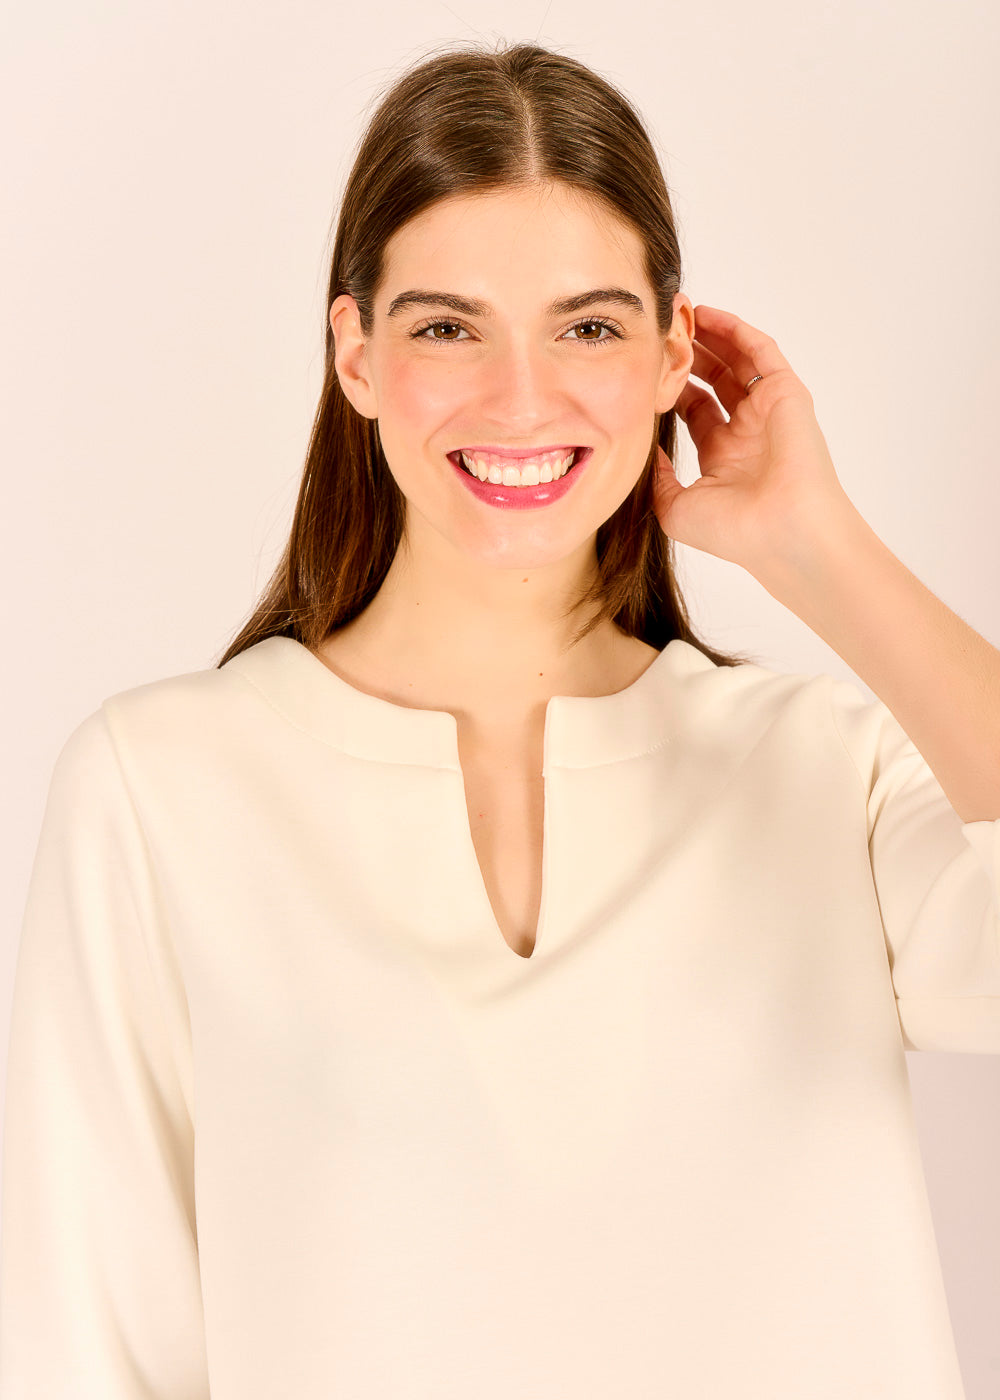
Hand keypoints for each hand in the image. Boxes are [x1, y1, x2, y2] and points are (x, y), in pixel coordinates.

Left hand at [652, 305, 855, 581]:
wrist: (783, 533)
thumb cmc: (734, 531)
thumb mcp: (675, 508)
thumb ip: (657, 478)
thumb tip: (642, 451)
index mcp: (725, 458)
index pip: (695, 411)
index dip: (672, 387)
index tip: (646, 368)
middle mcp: (747, 433)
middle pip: (716, 381)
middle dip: (689, 356)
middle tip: (662, 332)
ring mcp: (768, 412)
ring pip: (737, 362)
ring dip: (710, 337)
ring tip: (680, 315)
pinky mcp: (786, 394)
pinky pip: (761, 352)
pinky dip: (736, 331)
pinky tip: (709, 316)